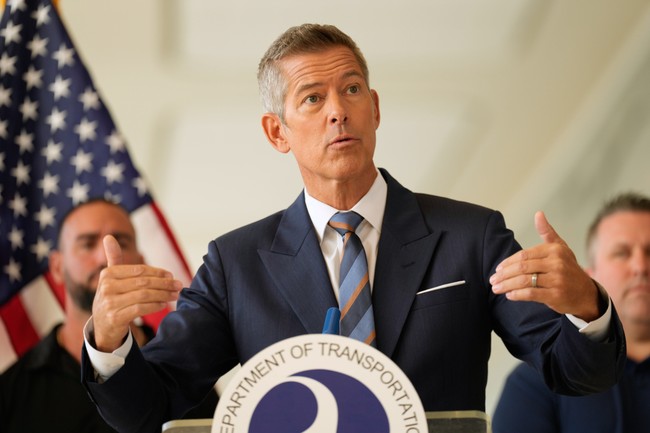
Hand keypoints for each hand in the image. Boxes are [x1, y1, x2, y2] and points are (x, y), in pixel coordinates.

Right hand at [92, 235, 181, 351]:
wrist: (102, 326)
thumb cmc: (112, 297)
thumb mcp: (111, 278)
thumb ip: (114, 258)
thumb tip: (109, 236)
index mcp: (108, 274)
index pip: (139, 270)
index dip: (158, 272)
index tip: (171, 276)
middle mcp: (107, 287)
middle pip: (143, 282)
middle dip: (164, 284)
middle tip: (179, 285)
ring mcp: (110, 303)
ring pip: (144, 295)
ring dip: (163, 295)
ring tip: (175, 295)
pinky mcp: (115, 318)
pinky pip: (140, 309)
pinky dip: (155, 306)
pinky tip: (164, 304)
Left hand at [490, 211, 600, 321]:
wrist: (586, 293)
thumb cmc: (568, 268)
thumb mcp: (560, 248)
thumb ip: (547, 232)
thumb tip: (538, 213)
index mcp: (554, 250)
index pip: (524, 255)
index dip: (508, 262)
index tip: (498, 268)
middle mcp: (557, 263)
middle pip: (522, 267)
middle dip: (504, 274)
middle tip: (493, 280)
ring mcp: (557, 280)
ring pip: (524, 281)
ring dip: (506, 285)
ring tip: (496, 288)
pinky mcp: (556, 295)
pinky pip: (531, 294)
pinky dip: (517, 294)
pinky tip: (509, 295)